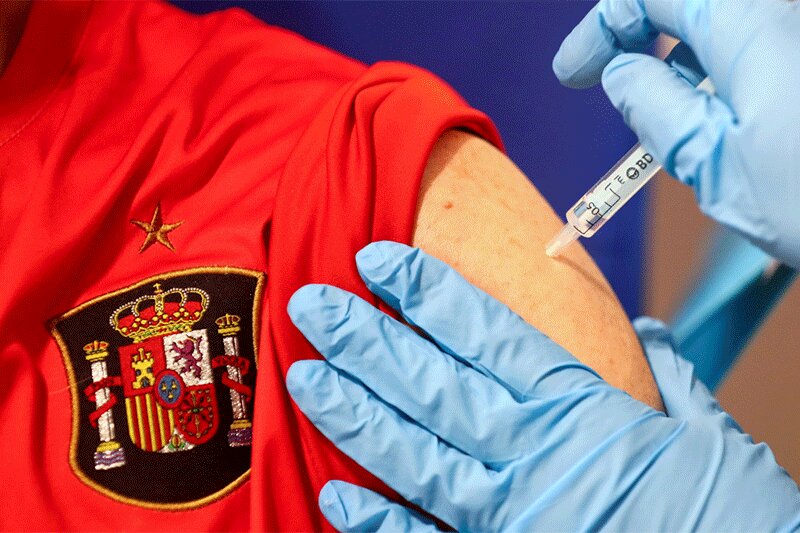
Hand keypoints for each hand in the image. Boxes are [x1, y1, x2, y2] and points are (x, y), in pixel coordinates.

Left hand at [286, 241, 799, 530]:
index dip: (426, 292)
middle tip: (311, 305)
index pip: (487, 333)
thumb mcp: (711, 438)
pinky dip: (375, 521)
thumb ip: (669, 380)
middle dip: (365, 340)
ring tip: (304, 376)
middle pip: (431, 383)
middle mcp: (533, 453)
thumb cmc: (728, 515)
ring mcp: (509, 512)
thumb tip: (646, 334)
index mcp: (581, 408)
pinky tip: (332, 495)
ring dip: (353, 412)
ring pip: (413, 452)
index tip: (378, 260)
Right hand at [553, 0, 799, 268]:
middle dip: (642, 38)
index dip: (602, 28)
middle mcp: (787, 11)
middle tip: (614, 86)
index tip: (574, 72)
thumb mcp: (713, 165)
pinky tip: (729, 116)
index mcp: (751, 21)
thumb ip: (651, 108)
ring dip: (688, 59)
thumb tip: (621, 75)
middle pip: (692, 4)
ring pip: (729, 23)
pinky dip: (732, 68)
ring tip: (672, 120)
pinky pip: (766, 41)